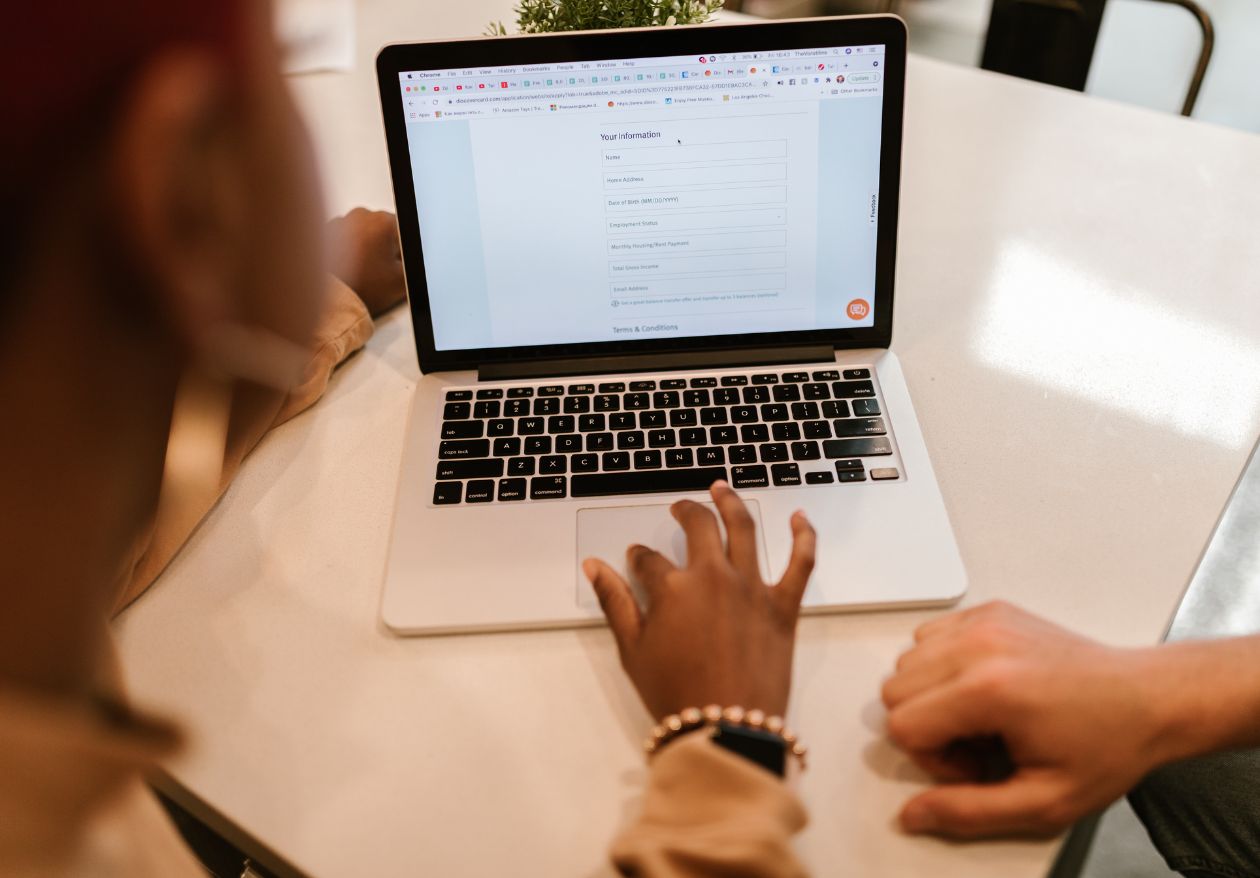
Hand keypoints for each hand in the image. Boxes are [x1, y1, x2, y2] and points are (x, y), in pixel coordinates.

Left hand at [325, 208, 404, 315]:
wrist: (329, 298)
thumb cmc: (361, 286)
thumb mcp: (401, 281)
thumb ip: (414, 269)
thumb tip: (414, 267)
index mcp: (384, 221)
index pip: (405, 233)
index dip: (404, 253)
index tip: (398, 266)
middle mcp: (361, 216)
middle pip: (382, 232)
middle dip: (383, 249)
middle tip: (381, 273)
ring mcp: (340, 223)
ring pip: (361, 235)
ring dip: (364, 250)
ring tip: (362, 273)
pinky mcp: (324, 234)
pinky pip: (342, 240)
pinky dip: (346, 251)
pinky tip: (348, 270)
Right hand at [583, 481, 815, 719]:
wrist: (726, 729)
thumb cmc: (675, 695)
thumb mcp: (633, 650)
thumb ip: (615, 602)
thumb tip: (594, 566)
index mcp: (673, 589)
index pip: (649, 560)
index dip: (639, 557)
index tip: (636, 559)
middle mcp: (713, 578)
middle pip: (699, 527)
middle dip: (685, 511)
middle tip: (679, 507)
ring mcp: (752, 588)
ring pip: (744, 528)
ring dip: (732, 502)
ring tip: (722, 488)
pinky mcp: (784, 606)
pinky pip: (801, 562)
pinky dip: (804, 536)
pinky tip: (800, 517)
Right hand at [882, 601, 1179, 837]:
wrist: (1151, 699)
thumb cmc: (1108, 744)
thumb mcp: (1042, 802)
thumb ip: (968, 813)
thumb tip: (914, 814)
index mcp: (989, 688)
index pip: (901, 722)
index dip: (931, 758)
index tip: (974, 765)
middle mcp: (980, 645)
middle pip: (895, 688)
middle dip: (926, 725)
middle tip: (978, 742)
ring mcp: (984, 622)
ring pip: (908, 660)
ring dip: (932, 694)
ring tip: (984, 715)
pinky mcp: (990, 612)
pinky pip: (931, 636)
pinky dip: (943, 664)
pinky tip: (984, 687)